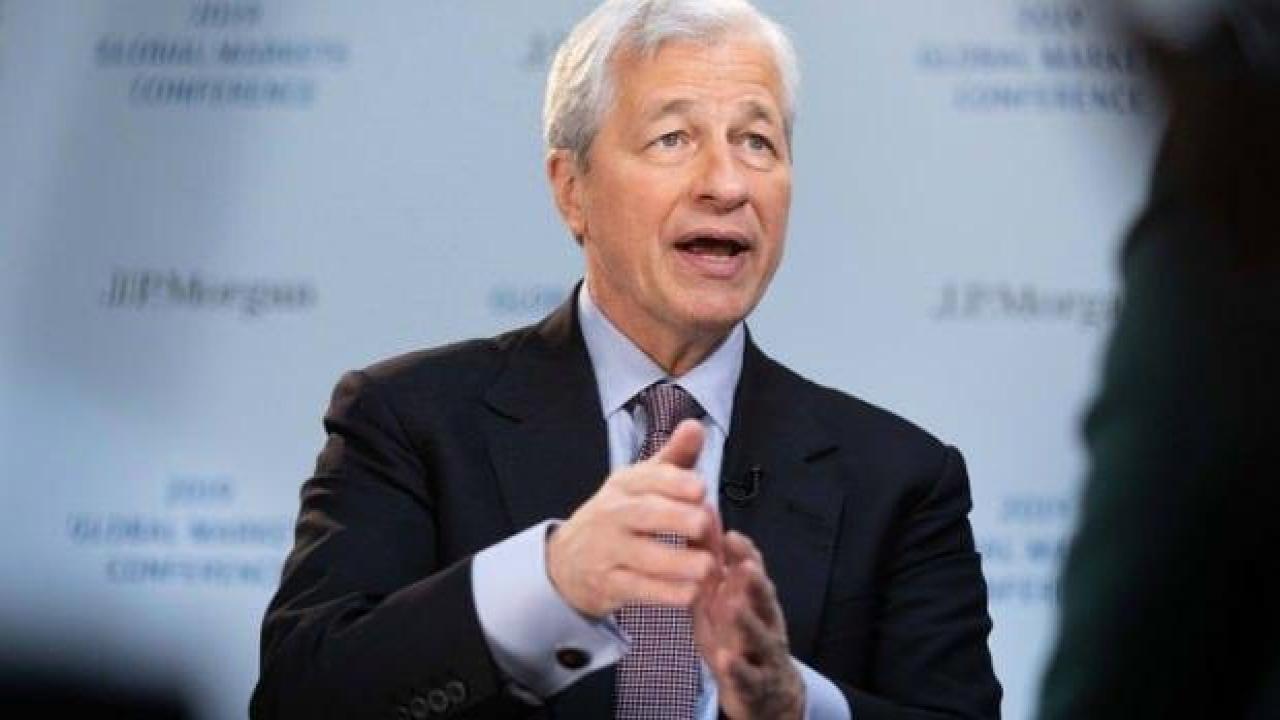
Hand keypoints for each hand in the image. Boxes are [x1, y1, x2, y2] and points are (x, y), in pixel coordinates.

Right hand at [546, 419, 720, 617]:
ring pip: (643, 556)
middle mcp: (613, 514)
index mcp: (624, 485)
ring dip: (678, 562)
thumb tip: (696, 425)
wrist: (568, 561)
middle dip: (676, 518)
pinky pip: (639, 590)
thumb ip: (674, 458)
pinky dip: (666, 593)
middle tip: (706, 525)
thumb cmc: (620, 516)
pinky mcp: (609, 585)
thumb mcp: (642, 484)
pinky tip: (691, 593)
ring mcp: (608, 550)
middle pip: (644, 514)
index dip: (674, 482)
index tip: (701, 487)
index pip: (647, 478)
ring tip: (708, 566)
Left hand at [695, 531, 803, 719]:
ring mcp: (765, 655)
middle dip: (755, 583)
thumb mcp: (723, 606)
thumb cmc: (740, 639)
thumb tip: (698, 530)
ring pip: (759, 637)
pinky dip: (738, 668)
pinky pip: (748, 677)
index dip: (745, 554)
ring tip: (733, 606)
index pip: (754, 573)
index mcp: (757, 602)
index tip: (731, 536)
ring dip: (747, 621)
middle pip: (765, 601)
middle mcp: (767, 624)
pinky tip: (727, 660)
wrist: (767, 693)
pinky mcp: (756, 684)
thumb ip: (713, 573)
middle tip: (744, 566)